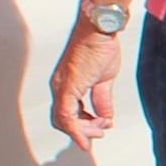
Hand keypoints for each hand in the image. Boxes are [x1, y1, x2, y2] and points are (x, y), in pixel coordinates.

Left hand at [49, 24, 119, 149]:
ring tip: (100, 129)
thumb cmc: (99, 46)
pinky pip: (67, 115)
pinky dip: (76, 129)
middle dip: (83, 131)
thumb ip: (102, 99)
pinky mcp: (68, 86)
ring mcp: (62, 87)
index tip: (98, 130)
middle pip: (63, 121)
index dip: (81, 126)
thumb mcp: (104, 79)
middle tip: (100, 132)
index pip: (67, 114)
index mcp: (67, 84)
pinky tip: (87, 136)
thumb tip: (105, 116)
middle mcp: (60, 87)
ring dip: (83, 130)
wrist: (98, 29)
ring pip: (64, 120)